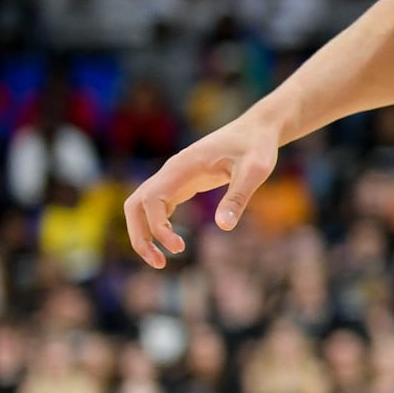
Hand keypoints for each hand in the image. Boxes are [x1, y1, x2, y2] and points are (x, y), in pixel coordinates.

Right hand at [124, 114, 282, 267]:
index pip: (150, 200)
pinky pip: (159, 207)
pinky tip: (174, 243)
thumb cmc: (257, 146)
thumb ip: (238, 196)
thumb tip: (223, 227)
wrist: (258, 128)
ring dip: (145, 234)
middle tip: (160, 264)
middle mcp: (172, 171)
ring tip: (162, 262)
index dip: (157, 227)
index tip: (180, 248)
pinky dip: (158, 226)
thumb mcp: (255, 170)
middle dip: (139, 236)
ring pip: (142, 206)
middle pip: (135, 204)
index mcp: (182, 167)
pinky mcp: (183, 183)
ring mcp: (175, 177)